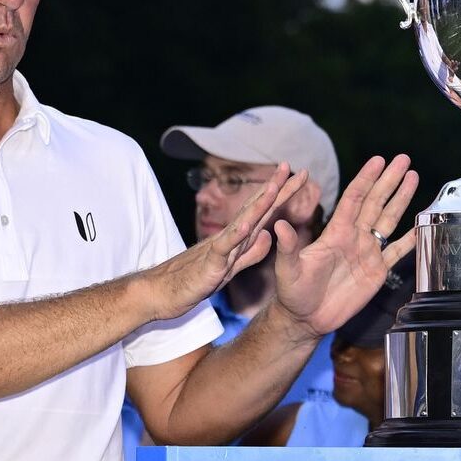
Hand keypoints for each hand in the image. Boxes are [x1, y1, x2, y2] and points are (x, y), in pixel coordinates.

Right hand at [141, 164, 308, 320]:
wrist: (160, 293)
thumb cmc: (194, 279)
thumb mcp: (230, 267)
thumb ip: (250, 253)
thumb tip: (267, 235)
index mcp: (237, 239)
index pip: (263, 212)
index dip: (281, 194)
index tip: (299, 176)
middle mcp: (230, 237)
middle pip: (256, 209)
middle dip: (275, 188)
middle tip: (290, 166)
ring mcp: (219, 248)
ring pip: (242, 223)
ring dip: (259, 205)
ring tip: (274, 187)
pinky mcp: (209, 264)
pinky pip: (224, 249)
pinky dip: (236, 237)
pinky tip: (247, 226)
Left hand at [270, 154, 418, 338]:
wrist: (306, 318)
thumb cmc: (293, 292)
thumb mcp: (287, 269)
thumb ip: (287, 248)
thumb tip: (280, 227)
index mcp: (335, 232)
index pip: (354, 199)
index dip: (366, 179)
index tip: (378, 160)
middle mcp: (353, 237)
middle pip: (375, 202)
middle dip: (389, 180)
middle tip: (403, 159)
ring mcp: (367, 252)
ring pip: (388, 219)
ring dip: (401, 199)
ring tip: (413, 177)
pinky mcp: (376, 271)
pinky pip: (397, 251)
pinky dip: (411, 238)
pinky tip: (423, 224)